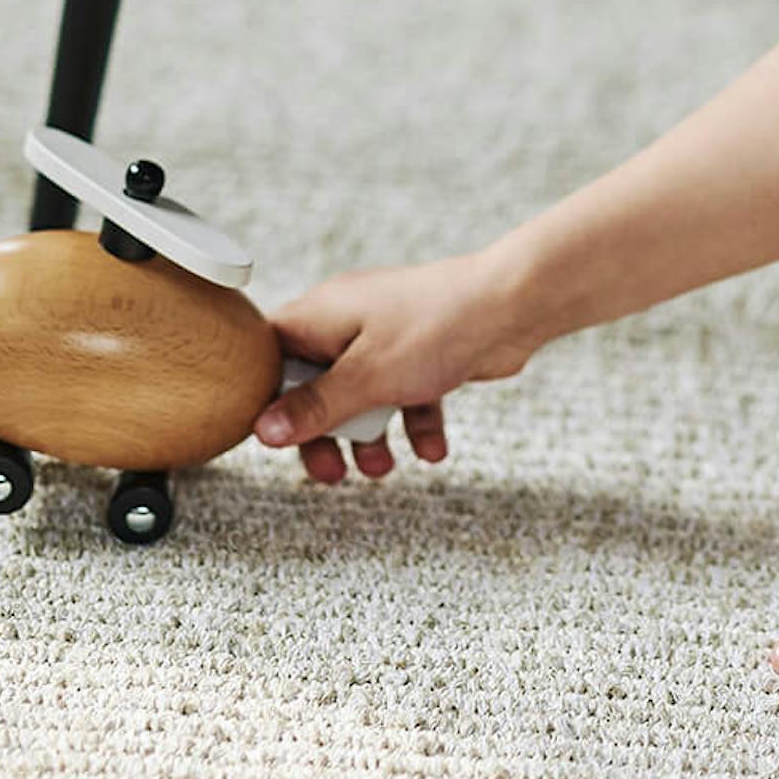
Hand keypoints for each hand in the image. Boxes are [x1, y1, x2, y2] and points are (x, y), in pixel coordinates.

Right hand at [256, 252, 539, 484]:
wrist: (514, 306)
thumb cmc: (435, 328)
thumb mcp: (367, 377)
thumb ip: (315, 407)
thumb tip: (263, 431)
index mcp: (320, 315)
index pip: (268, 354)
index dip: (263, 396)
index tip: (270, 438)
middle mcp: (348, 322)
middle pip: (315, 385)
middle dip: (323, 433)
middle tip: (329, 473)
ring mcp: (388, 337)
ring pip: (362, 396)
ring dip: (369, 436)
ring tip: (382, 468)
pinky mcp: (424, 353)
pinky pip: (405, 394)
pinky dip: (414, 422)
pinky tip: (432, 450)